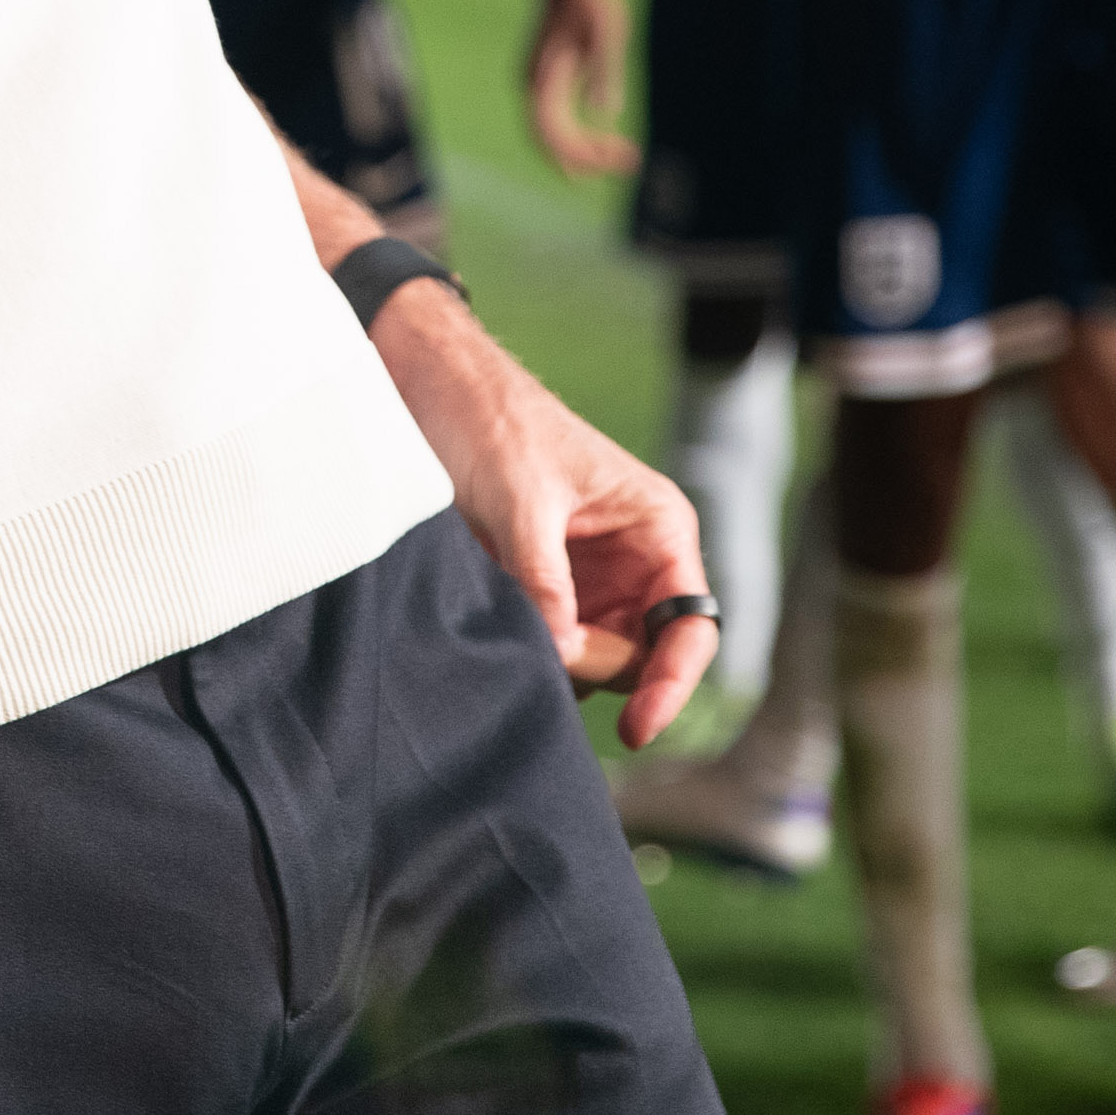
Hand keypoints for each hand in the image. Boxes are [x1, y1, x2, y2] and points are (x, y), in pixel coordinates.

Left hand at [372, 289, 720, 740]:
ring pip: (591, 658)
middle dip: (594, 668)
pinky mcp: (542, 589)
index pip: (690, 628)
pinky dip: (526, 650)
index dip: (672, 684)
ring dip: (555, 661)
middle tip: (536, 649)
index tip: (639, 730)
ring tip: (505, 628)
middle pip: (639, 656)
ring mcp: (589, 579)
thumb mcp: (520, 499)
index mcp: (657, 526)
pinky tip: (490, 630)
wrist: (425, 384)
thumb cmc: (489, 420)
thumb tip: (561, 657)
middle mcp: (635, 559)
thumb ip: (543, 581)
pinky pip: (549, 643)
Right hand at [521, 0, 638, 181]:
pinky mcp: (548, 84)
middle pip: (552, 143)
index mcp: (542, 79)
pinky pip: (558, 123)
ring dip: (585, 151)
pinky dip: (581, 137)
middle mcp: (533, 88)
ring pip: (554, 136)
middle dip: (588, 160)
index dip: (583, 156)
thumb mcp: (606, 34)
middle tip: (630, 163)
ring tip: (621, 156)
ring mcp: (537, 87)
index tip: (618, 159)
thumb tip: (606, 112)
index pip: (555, 136)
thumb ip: (605, 73)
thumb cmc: (591, 2)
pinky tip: (605, 141)